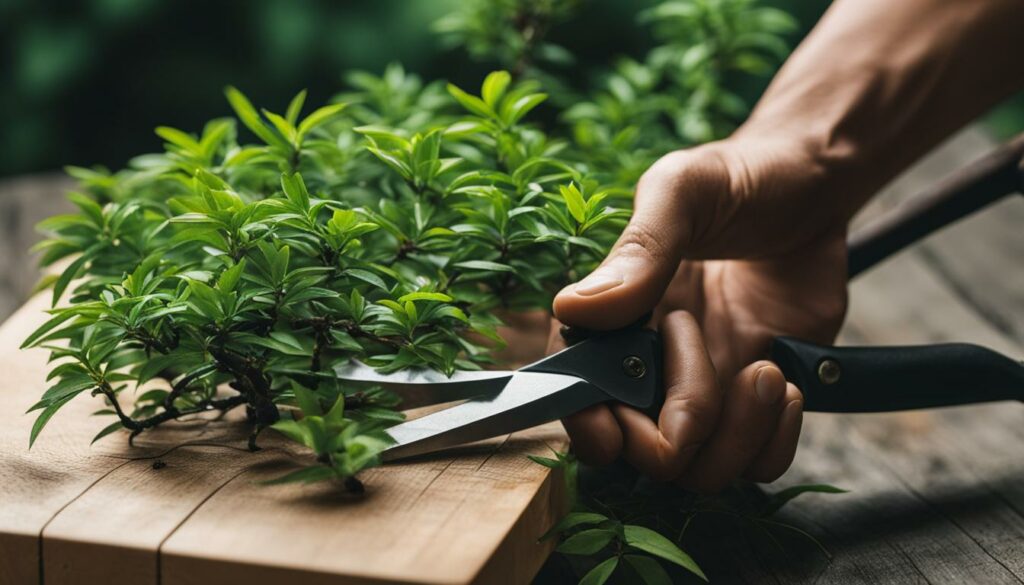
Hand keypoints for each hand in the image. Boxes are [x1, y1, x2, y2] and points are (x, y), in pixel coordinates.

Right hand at [550, 137, 849, 492]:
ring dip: (734, 435)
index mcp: (618, 323)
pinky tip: (787, 381)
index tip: (612, 421)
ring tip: (764, 369)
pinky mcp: (764, 398)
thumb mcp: (682, 193)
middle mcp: (657, 368)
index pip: (581, 399)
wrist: (815, 181)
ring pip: (700, 471)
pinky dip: (774, 441)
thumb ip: (637, 252)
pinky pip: (758, 464)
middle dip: (675, 425)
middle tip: (698, 343)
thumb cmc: (737, 177)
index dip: (589, 423)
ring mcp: (712, 388)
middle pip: (642, 454)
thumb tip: (574, 309)